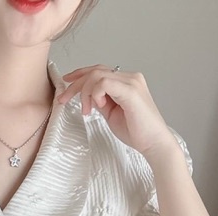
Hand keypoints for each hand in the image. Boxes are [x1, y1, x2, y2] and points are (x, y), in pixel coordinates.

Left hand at [56, 65, 177, 158]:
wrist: (153, 143)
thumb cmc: (136, 131)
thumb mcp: (111, 114)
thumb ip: (101, 102)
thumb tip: (88, 97)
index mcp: (126, 81)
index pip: (99, 70)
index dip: (80, 74)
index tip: (66, 84)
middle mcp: (130, 78)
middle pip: (95, 71)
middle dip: (75, 84)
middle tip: (63, 99)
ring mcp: (132, 82)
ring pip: (97, 75)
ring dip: (85, 92)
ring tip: (86, 111)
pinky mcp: (131, 91)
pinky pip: (105, 83)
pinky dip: (95, 94)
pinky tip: (97, 107)